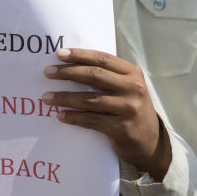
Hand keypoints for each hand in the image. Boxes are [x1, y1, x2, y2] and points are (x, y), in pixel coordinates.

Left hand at [43, 48, 170, 180]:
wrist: (150, 141)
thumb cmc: (130, 108)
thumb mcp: (127, 87)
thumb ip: (108, 76)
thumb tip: (71, 64)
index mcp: (133, 73)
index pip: (103, 58)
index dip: (80, 55)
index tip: (59, 53)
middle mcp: (133, 88)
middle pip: (95, 76)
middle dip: (68, 73)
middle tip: (48, 72)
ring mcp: (129, 108)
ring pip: (89, 100)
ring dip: (64, 98)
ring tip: (46, 97)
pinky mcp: (122, 129)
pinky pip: (91, 120)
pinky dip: (73, 117)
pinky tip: (60, 115)